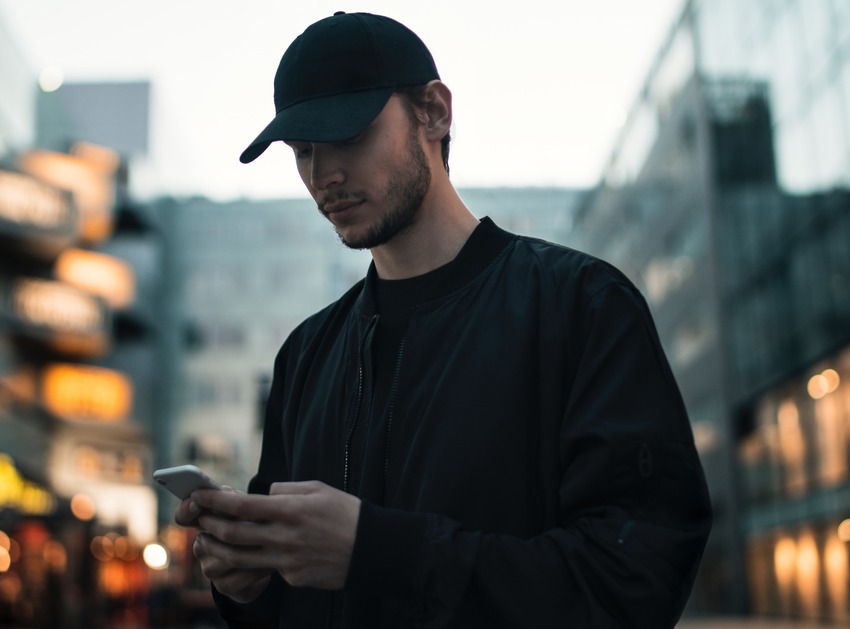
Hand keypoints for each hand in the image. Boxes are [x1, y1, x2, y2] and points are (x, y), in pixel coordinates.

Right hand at [173, 487, 271, 602]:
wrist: (265, 562)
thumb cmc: (254, 525)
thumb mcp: (246, 509)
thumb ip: (233, 500)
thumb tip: (227, 493)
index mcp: (203, 522)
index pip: (183, 516)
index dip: (187, 509)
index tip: (197, 503)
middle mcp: (201, 546)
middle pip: (207, 538)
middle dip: (230, 528)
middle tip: (251, 522)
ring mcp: (210, 568)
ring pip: (225, 557)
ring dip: (247, 550)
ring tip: (267, 543)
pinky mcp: (224, 585)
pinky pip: (237, 577)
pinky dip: (256, 569)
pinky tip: (269, 562)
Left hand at [193, 480, 360, 589]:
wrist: (372, 549)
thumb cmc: (346, 513)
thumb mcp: (318, 489)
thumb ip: (287, 490)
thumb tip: (265, 495)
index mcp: (291, 510)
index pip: (242, 506)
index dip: (215, 501)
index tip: (198, 496)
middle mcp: (285, 537)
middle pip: (234, 534)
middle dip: (210, 525)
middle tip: (199, 518)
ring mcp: (287, 561)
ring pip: (241, 558)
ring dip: (219, 549)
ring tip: (208, 541)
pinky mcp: (293, 578)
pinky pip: (267, 568)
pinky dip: (256, 560)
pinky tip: (253, 554)